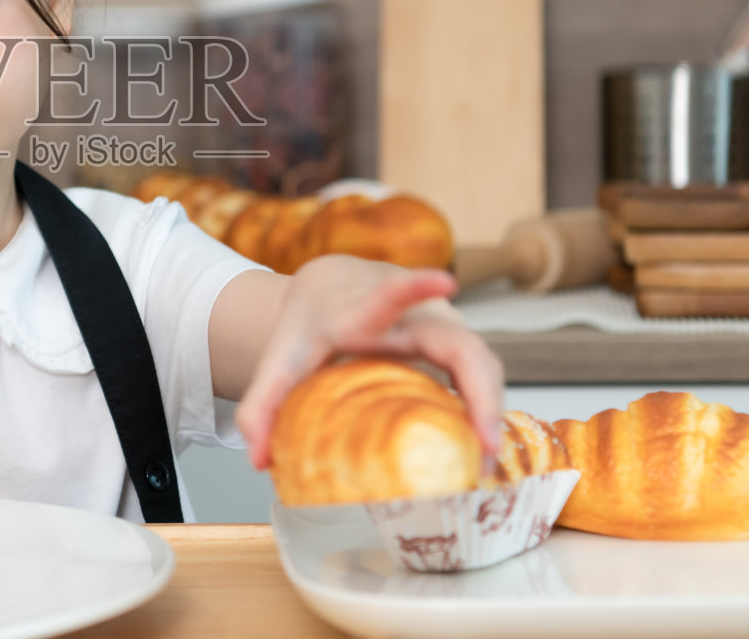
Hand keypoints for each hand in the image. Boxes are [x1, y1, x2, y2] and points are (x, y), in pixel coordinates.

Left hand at [234, 254, 504, 470]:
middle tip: (485, 444)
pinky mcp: (456, 341)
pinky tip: (483, 452)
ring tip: (485, 466)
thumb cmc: (308, 326)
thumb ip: (259, 409)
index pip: (389, 294)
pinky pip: (483, 376)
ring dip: (490, 412)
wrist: (332, 287)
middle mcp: (411, 312)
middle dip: (479, 389)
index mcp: (359, 311)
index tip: (444, 281)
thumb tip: (258, 462)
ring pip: (481, 364)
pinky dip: (486, 413)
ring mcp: (441, 323)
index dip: (416, 288)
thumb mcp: (277, 362)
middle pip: (459, 344)